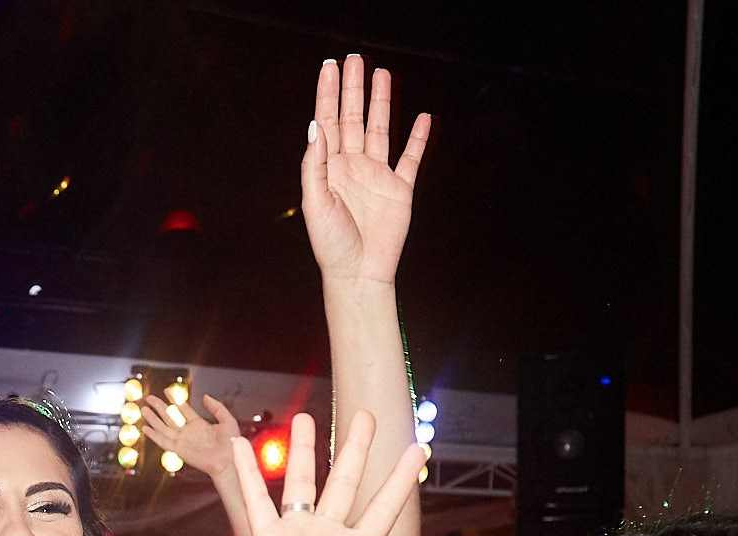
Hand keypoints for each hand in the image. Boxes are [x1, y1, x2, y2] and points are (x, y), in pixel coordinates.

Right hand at [141, 394, 241, 477]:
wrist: (228, 461)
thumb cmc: (231, 445)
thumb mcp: (227, 420)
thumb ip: (216, 407)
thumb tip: (206, 396)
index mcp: (199, 425)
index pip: (183, 409)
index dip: (174, 400)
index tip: (167, 391)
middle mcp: (189, 432)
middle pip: (170, 416)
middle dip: (159, 407)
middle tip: (150, 398)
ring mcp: (183, 441)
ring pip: (163, 427)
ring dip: (153, 418)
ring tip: (144, 409)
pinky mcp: (179, 450)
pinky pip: (163, 441)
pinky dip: (154, 435)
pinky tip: (146, 428)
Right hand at [231, 411, 436, 535]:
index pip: (384, 507)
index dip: (402, 479)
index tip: (420, 451)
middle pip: (345, 482)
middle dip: (355, 448)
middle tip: (366, 415)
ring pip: (303, 482)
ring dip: (304, 449)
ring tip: (307, 417)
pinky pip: (257, 499)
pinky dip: (249, 472)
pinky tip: (240, 445)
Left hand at [301, 56, 429, 287]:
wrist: (358, 274)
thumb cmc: (330, 244)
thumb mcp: (315, 203)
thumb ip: (315, 164)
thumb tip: (317, 126)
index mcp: (329, 168)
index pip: (328, 122)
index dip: (328, 94)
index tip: (330, 67)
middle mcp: (352, 166)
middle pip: (354, 117)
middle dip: (353, 88)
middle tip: (355, 59)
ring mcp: (377, 176)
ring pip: (380, 129)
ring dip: (382, 102)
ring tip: (383, 74)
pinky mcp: (400, 190)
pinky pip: (411, 158)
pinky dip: (418, 138)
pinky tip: (422, 117)